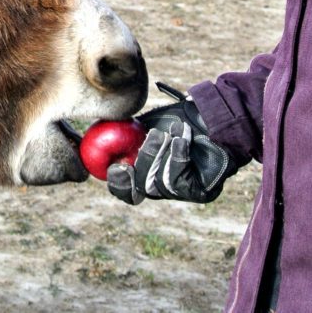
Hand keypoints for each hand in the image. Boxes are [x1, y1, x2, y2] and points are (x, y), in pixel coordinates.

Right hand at [107, 83, 238, 204]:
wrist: (213, 119)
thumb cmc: (179, 120)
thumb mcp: (147, 125)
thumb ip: (124, 133)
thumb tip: (97, 131)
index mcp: (145, 174)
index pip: (125, 191)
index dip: (118, 184)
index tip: (116, 167)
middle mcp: (161, 188)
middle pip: (140, 189)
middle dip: (145, 160)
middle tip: (153, 135)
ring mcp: (181, 193)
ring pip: (159, 184)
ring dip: (164, 153)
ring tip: (173, 131)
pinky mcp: (201, 192)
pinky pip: (179, 180)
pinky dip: (178, 156)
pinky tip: (183, 139)